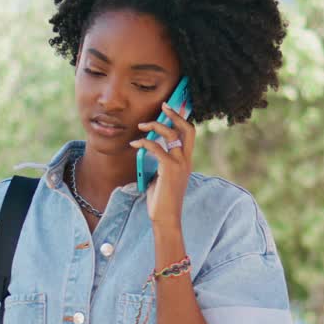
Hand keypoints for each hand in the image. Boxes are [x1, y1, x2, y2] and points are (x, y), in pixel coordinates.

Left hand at [129, 101, 194, 227]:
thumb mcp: (162, 177)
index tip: (171, 108)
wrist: (166, 218)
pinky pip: (156, 148)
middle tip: (163, 105)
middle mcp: (186, 160)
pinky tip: (134, 144)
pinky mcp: (169, 169)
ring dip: (155, 125)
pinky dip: (144, 143)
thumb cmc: (162, 200)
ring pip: (171, 134)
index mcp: (186, 161)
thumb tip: (150, 150)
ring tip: (142, 125)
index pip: (189, 134)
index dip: (182, 119)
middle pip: (187, 129)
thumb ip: (160, 163)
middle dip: (175, 114)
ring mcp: (180, 164)